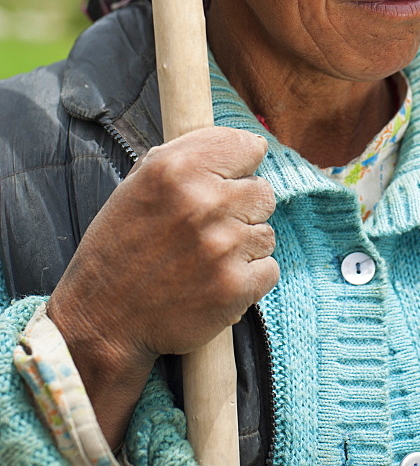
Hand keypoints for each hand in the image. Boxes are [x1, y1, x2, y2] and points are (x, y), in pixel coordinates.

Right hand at [48, 126, 277, 445]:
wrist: (104, 320)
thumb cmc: (121, 247)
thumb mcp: (138, 184)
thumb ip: (189, 157)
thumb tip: (246, 146)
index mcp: (177, 169)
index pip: (248, 146)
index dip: (239, 165)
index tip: (228, 179)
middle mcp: (204, 202)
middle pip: (263, 192)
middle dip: (243, 208)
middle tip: (210, 228)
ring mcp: (223, 246)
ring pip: (266, 233)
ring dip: (244, 246)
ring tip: (206, 258)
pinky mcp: (236, 287)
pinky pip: (269, 269)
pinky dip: (249, 278)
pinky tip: (215, 280)